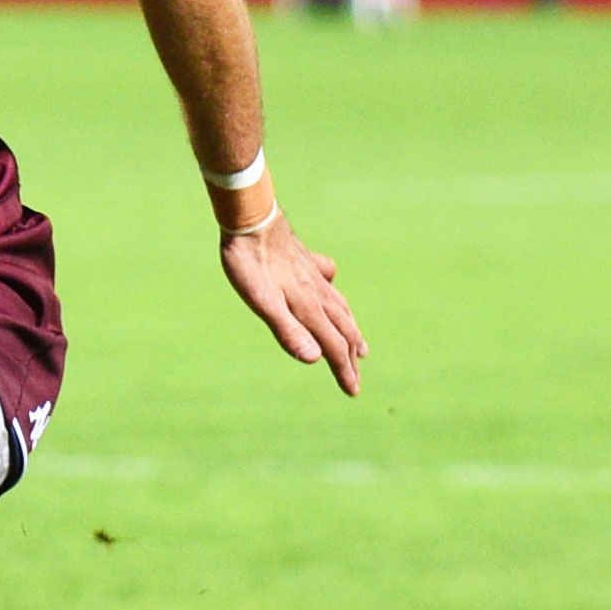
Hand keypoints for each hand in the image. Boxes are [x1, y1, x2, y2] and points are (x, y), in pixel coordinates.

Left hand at [221, 218, 365, 396]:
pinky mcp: (305, 260)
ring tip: (360, 346)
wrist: (251, 217)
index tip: (352, 392)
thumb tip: (314, 359)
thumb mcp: (262, 302)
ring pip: (341, 309)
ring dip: (351, 331)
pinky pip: (329, 281)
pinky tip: (333, 290)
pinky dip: (336, 295)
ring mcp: (314, 276)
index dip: (343, 371)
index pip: (333, 347)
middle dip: (350, 358)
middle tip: (356, 380)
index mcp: (309, 308)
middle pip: (342, 331)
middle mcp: (318, 294)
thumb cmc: (250, 262)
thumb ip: (287, 330)